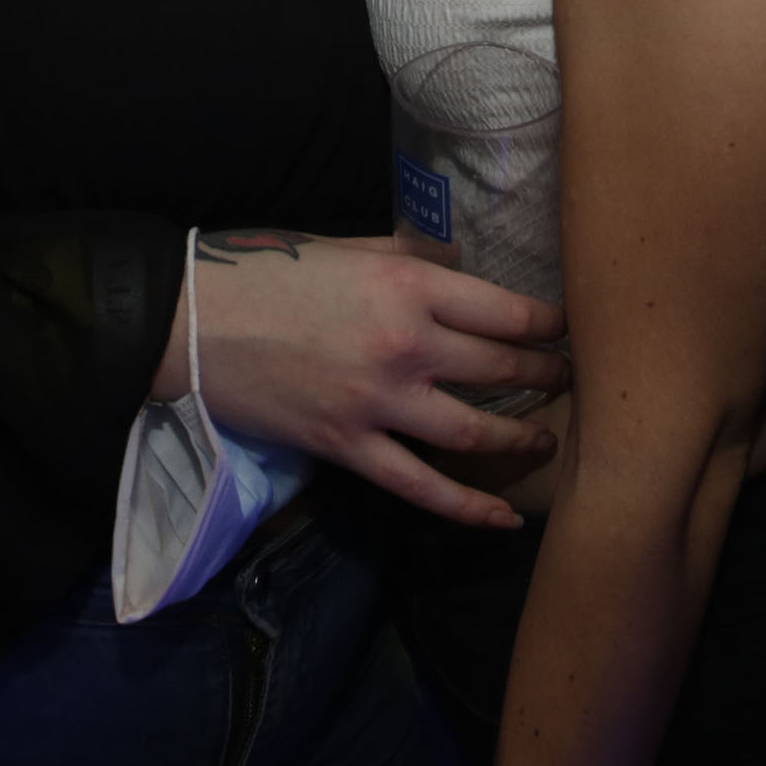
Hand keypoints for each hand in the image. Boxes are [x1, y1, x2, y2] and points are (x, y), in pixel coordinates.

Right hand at [183, 231, 570, 528]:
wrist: (193, 322)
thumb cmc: (269, 272)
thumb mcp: (349, 247)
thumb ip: (411, 259)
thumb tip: (462, 265)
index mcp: (409, 285)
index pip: (508, 312)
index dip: (551, 326)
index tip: (570, 331)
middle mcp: (406, 344)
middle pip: (504, 370)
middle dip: (550, 378)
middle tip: (572, 382)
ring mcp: (378, 402)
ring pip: (475, 433)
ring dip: (523, 439)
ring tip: (549, 439)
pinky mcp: (348, 446)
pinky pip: (420, 487)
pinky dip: (468, 507)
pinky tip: (504, 518)